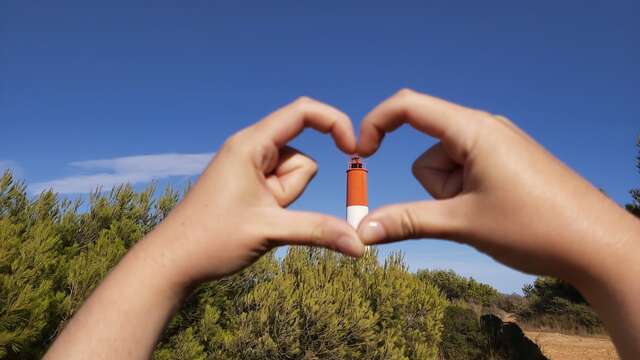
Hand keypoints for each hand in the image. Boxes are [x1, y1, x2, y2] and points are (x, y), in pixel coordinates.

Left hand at [153, 97, 364, 285]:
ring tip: (254, 217)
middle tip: (264, 210)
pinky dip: (278, 205)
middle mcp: (249, 149)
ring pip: (292, 176)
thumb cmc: (211, 240)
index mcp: (250, 144)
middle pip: (300, 156)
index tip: (354, 148)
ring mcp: (248, 167)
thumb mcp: (271, 231)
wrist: (173, 262)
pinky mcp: (247, 184)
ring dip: (285, 200)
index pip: (302, 112)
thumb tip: (360, 245)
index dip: (333, 122)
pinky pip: (279, 188)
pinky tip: (252, 221)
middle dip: (294, 188)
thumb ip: (319, 231)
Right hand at [355, 89, 638, 285]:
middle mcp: (485, 129)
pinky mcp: (506, 162)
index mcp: (473, 130)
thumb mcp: (462, 223)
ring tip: (487, 215)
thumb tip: (362, 230)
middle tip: (465, 212)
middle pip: (428, 150)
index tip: (361, 153)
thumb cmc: (534, 227)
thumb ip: (406, 221)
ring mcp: (498, 145)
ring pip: (447, 167)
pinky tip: (496, 214)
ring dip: (451, 196)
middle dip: (434, 186)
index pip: (409, 106)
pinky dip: (466, 195)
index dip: (376, 123)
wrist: (596, 245)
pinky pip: (467, 172)